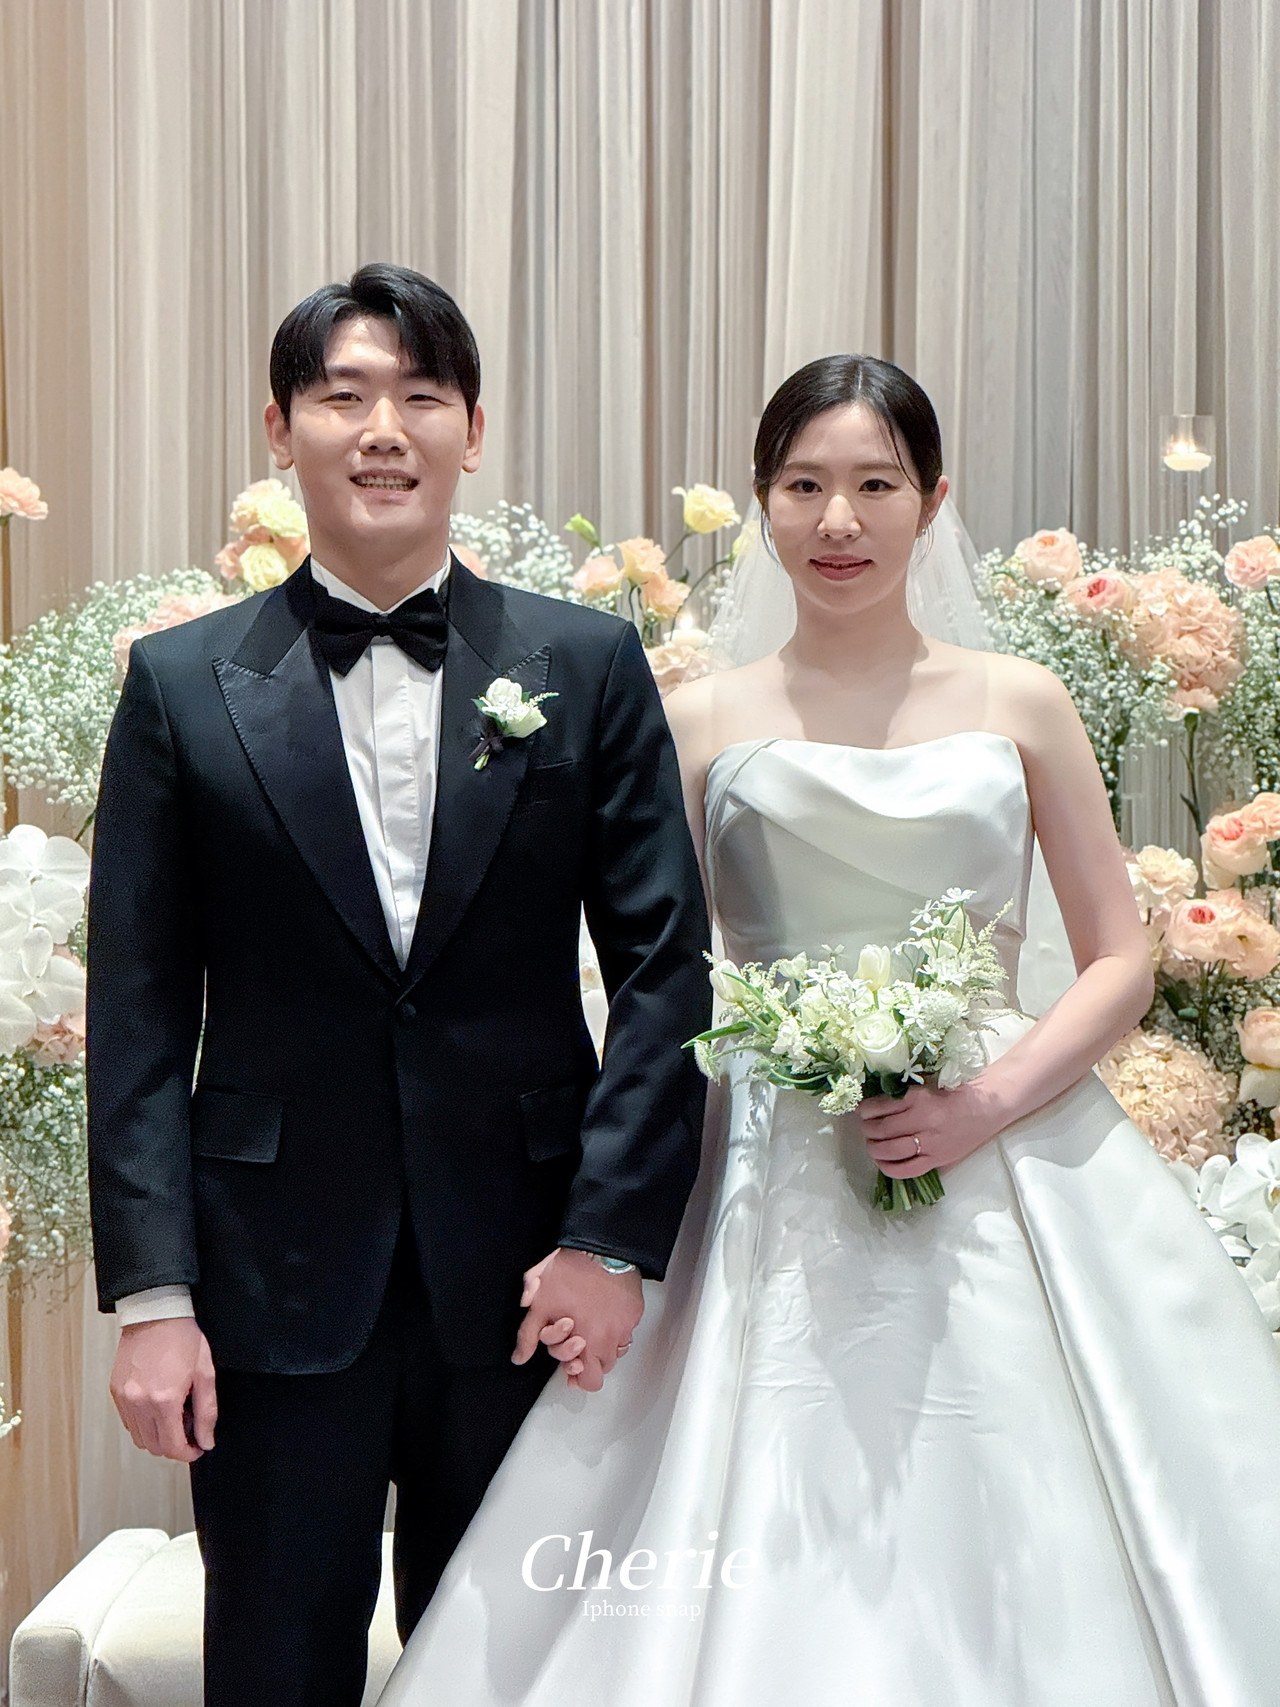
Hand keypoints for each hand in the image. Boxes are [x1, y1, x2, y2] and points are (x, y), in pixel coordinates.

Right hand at [110, 1317, 216, 1462]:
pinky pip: (128, 1422)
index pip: (172, 1447)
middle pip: (154, 1447)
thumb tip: (206, 1441)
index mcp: (164, 1400)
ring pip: (139, 1438)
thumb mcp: (205, 1373)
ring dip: (157, 1436)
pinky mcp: (115, 1391)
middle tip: (189, 1428)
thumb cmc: (182, 1338)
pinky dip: (143, 1423)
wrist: (156, 1312)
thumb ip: (206, 1412)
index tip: (198, 1447)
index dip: (187, 1453)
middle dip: (174, 1446)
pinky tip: (157, 1406)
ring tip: (174, 1413)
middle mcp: (139, 1403)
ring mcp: (124, 1398)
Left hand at [513, 1248, 642, 1392]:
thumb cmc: (572, 1273)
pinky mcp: (635, 1312)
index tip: (570, 1365)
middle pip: (604, 1368)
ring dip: (604, 1345)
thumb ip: (529, 1335)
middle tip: (578, 1344)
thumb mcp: (540, 1304)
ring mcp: (625, 1326)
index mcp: (587, 1344)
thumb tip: (520, 1357)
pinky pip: (628, 1330)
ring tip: (591, 1327)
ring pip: (617, 1350)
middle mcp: (610, 1340)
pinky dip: (617, 1327)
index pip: (589, 1381)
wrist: (600, 1247)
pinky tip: (604, 1313)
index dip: (576, 1374)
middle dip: (590, 1361)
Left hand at [858, 1077, 1010, 1177]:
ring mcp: (930, 1142)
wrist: (988, 1106)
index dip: (865, 1110)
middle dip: (867, 1130)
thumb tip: (875, 1105)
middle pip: (881, 1129)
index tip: (862, 1111)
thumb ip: (904, 1096)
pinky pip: (906, 1169)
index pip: (879, 1106)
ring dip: (873, 1148)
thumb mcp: (927, 1086)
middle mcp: (922, 1120)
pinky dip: (889, 1168)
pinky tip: (882, 1162)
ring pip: (889, 1150)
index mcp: (918, 1097)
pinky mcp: (937, 1159)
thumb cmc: (957, 1093)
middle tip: (865, 1128)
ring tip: (871, 1144)